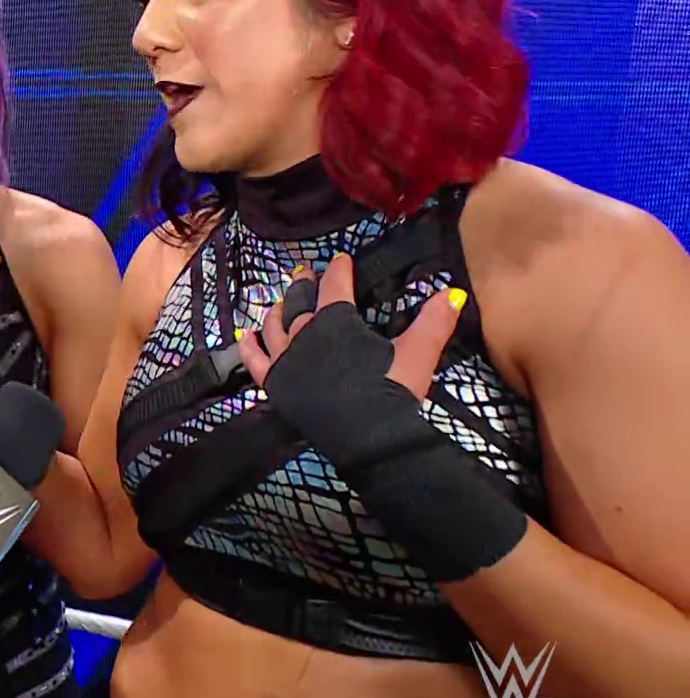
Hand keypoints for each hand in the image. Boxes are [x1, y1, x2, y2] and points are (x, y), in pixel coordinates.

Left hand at [234, 253, 519, 583]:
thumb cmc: (392, 389)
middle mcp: (304, 334)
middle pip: (299, 302)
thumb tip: (451, 292)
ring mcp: (286, 359)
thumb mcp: (418, 352)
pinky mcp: (276, 384)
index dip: (339, 270)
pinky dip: (249, 347)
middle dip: (303, 285)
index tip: (341, 260)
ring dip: (278, 310)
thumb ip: (433, 320)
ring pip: (274, 326)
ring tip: (280, 302)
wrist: (367, 437)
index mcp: (336, 320)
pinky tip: (246, 336)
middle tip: (304, 272)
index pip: (335, 286)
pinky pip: (255, 361)